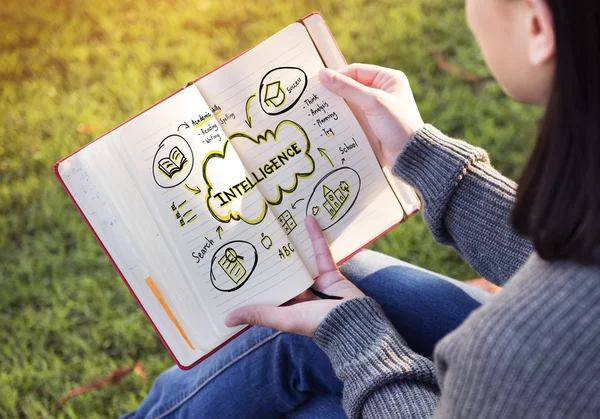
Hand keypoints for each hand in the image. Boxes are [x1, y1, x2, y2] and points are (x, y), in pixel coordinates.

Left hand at [224, 216, 364, 336]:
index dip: (255, 279)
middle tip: (255, 236)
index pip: (267, 291)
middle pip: (283, 273)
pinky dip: (315, 237)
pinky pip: (320, 252)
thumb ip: (259, 314)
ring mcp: (316, 283)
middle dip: (271, 258)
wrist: (354, 322)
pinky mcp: (330, 272)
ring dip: (292, 245)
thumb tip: (226, 319)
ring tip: (279, 225)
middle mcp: (300, 295)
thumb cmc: (316, 323)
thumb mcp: (284, 318)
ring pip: (300, 261)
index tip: (239, 264)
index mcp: (287, 308)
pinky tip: (308, 219)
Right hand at [319, 64, 423, 166]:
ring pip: (351, 102)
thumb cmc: (398, 124)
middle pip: (352, 86)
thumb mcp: (372, 102)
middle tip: (317, 99)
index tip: (320, 84)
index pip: (356, 71)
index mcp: (388, 78)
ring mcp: (377, 108)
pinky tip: (332, 122)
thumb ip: (347, 88)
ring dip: (338, 107)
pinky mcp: (372, 123)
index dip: (338, 76)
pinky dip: (343, 118)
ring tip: (321, 111)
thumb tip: (323, 74)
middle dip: (336, 93)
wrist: (409, 154)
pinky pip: (353, 116)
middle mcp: (383, 90)